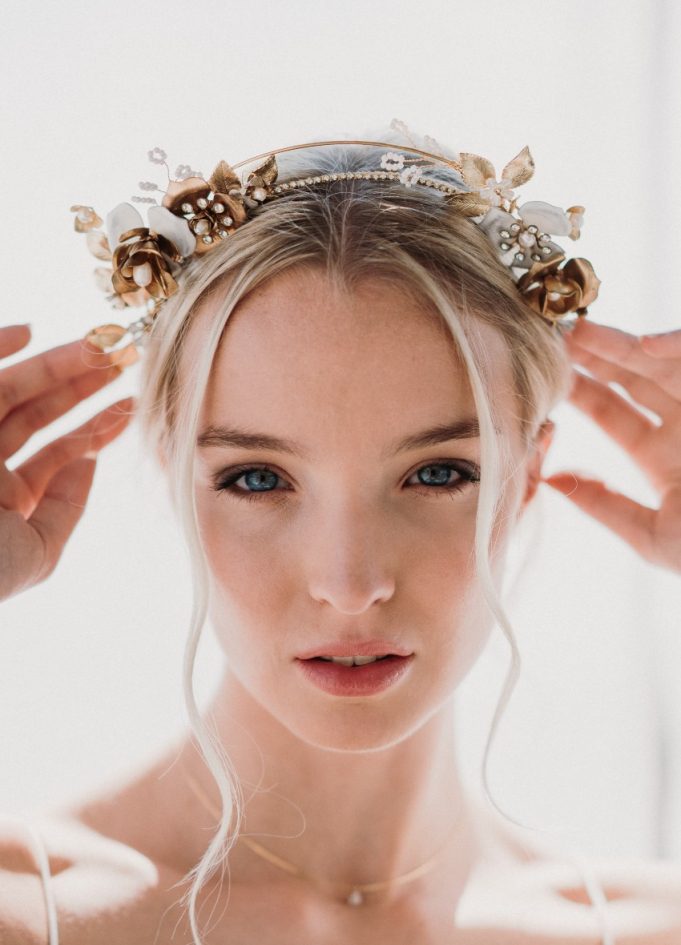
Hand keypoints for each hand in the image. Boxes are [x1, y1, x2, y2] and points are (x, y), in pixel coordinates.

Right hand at [0, 324, 133, 601]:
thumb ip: (67, 507)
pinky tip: (29, 330)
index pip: (58, 452)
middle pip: (37, 412)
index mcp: (5, 495)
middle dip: (81, 386)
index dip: (95, 427)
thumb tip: (88, 461)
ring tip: (100, 345)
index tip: (129, 405)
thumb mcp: (39, 551)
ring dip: (54, 364)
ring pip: (11, 390)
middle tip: (123, 360)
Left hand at [544, 319, 680, 574]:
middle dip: (595, 355)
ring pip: (663, 363)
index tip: (542, 372)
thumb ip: (604, 507)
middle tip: (553, 334)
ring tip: (582, 331)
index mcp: (664, 456)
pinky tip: (646, 346)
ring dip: (624, 345)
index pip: (613, 413)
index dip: (580, 390)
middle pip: (634, 377)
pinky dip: (679, 348)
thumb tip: (551, 480)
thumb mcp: (654, 536)